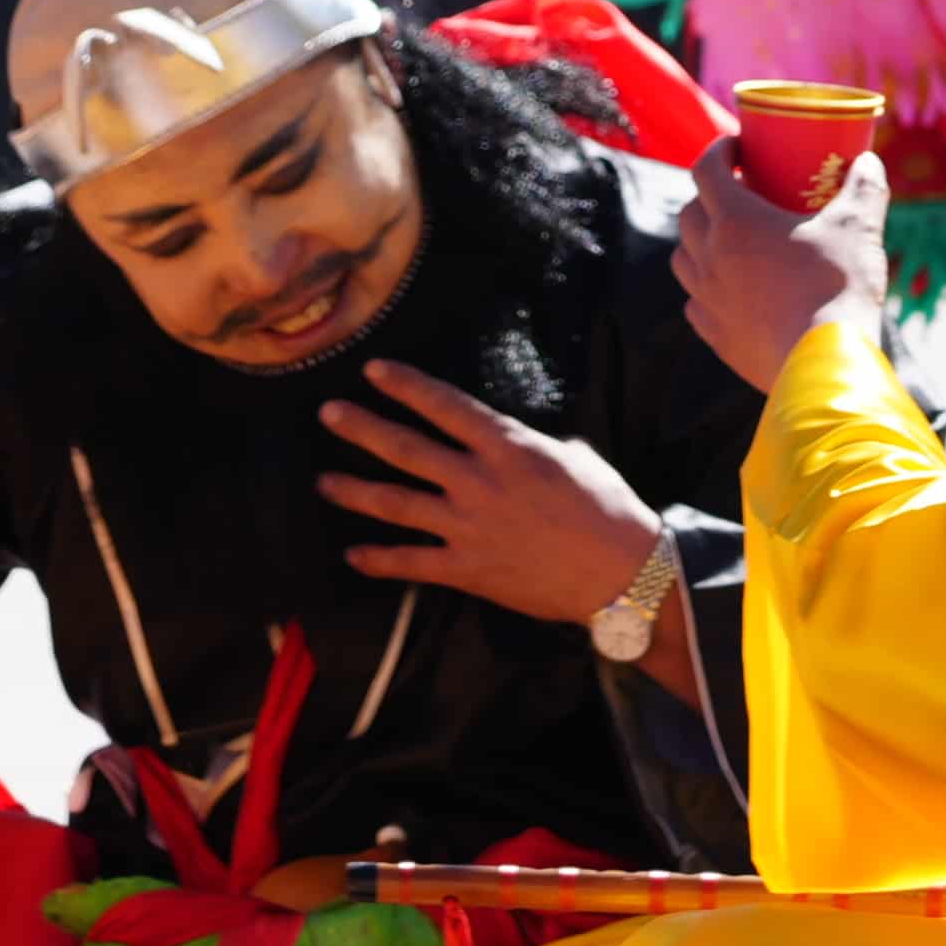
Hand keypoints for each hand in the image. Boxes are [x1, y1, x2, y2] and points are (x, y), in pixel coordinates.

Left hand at [312, 366, 665, 622]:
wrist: (623, 575)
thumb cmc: (609, 509)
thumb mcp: (577, 457)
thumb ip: (537, 445)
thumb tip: (522, 441)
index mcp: (507, 447)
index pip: (445, 405)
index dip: (406, 385)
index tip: (373, 370)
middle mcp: (478, 482)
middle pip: (405, 449)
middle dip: (362, 428)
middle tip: (328, 412)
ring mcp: (467, 527)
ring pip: (395, 504)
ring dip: (354, 491)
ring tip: (323, 482)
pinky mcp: (467, 569)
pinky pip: (412, 563)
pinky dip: (379, 560)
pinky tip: (353, 555)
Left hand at [670, 142, 887, 392]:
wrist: (825, 364)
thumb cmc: (838, 287)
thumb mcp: (859, 228)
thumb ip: (864, 187)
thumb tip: (869, 159)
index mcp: (735, 220)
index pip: (707, 169)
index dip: (719, 150)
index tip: (738, 147)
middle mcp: (709, 256)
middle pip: (689, 212)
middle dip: (709, 195)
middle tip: (741, 193)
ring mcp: (707, 297)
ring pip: (683, 257)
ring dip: (699, 240)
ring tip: (729, 240)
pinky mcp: (714, 334)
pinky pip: (695, 301)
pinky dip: (706, 287)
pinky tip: (730, 289)